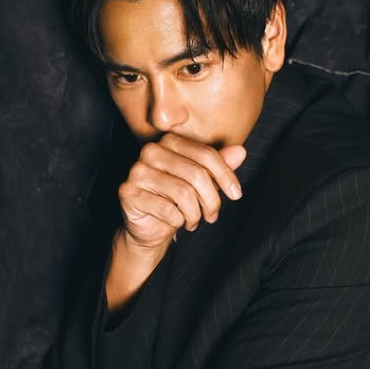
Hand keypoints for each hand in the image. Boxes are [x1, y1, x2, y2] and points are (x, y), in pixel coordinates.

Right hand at [117, 133, 246, 251]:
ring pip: (183, 193)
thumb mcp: (201, 183)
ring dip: (195, 214)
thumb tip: (240, 151)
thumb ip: (218, 166)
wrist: (149, 226)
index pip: (205, 154)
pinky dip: (178, 220)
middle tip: (212, 215)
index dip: (226, 176)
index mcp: (169, 142)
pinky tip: (177, 222)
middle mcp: (151, 152)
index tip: (236, 194)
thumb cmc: (175, 201)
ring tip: (194, 221)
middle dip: (211, 200)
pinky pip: (166, 209)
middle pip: (196, 174)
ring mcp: (137, 171)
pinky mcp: (128, 192)